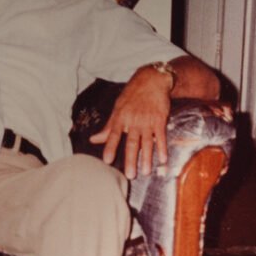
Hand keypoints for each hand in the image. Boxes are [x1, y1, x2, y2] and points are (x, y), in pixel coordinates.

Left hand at [90, 65, 171, 181]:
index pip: (114, 135)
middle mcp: (134, 121)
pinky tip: (163, 159)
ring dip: (147, 158)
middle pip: (132, 143)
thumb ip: (108, 127)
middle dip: (131, 159)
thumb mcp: (118, 108)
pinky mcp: (160, 120)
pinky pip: (161, 136)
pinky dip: (162, 148)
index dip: (110, 147)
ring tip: (146, 172)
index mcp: (121, 117)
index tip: (107, 160)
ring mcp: (148, 121)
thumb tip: (93, 140)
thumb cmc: (132, 95)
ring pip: (147, 142)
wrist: (152, 80)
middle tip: (130, 175)